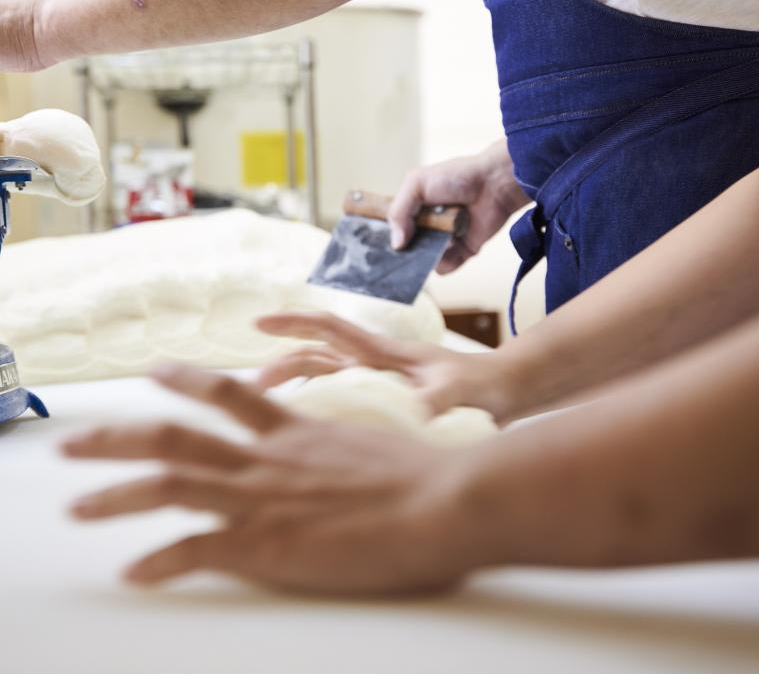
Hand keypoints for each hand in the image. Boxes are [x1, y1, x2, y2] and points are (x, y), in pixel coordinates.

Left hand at [62, 365, 484, 594]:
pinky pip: (195, 550)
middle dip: (114, 439)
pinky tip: (133, 574)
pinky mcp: (266, 543)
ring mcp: (261, 498)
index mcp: (295, 433)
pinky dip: (160, 563)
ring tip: (75, 508)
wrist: (444, 500)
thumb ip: (348, 450)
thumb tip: (349, 460)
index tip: (155, 371)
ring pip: (168, 485)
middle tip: (70, 444)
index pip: (228, 394)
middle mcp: (266, 458)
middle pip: (173, 437)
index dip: (185, 380)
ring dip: (114, 496)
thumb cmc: (429, 478)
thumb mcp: (377, 449)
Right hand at [254, 312, 510, 415]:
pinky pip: (340, 403)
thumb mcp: (457, 394)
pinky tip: (305, 436)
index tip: (259, 322)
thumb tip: (412, 421)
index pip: (329, 330)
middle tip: (252, 388)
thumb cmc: (482, 387)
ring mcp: (377, 383)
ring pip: (323, 379)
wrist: (506, 391)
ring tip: (265, 411)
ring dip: (295, 388)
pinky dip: (318, 411)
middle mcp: (373, 366)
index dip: (293, 323)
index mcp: (383, 355)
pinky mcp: (383, 403)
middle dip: (281, 364)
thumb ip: (433, 406)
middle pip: (315, 357)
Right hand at [389, 140, 530, 273]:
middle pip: (406, 250)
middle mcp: (426, 227)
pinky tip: (455, 243)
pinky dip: (448, 260)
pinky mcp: (461, 252)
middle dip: (406, 251)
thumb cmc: (457, 176)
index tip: (375, 245)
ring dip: (430, 252)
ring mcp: (443, 241)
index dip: (384, 238)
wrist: (494, 184)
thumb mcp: (417, 183)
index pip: (391, 230)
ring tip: (444, 235)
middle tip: (410, 246)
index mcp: (412, 210)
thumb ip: (399, 211)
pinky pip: (445, 267)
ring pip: (424, 261)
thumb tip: (396, 244)